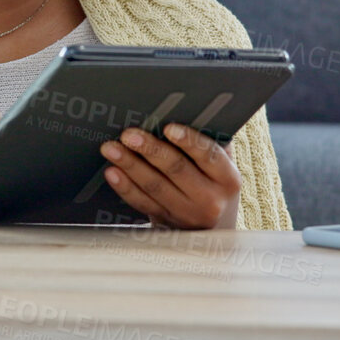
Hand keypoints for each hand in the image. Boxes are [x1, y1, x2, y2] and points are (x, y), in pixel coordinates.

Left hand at [99, 123, 240, 228]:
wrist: (213, 230)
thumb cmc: (214, 184)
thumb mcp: (221, 166)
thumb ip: (209, 141)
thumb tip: (185, 110)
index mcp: (227, 178)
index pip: (209, 156)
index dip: (189, 141)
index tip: (168, 127)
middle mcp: (210, 199)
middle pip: (177, 170)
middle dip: (150, 149)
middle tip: (129, 134)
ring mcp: (187, 213)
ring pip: (155, 186)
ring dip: (130, 165)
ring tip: (112, 148)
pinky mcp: (166, 221)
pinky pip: (142, 203)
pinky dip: (125, 186)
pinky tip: (112, 172)